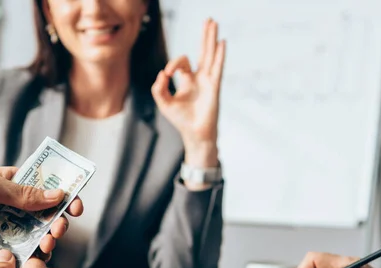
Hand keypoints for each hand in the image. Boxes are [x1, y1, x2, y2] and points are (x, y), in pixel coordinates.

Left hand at [0, 167, 83, 253]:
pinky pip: (17, 251)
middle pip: (45, 215)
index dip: (66, 196)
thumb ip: (22, 193)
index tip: (76, 207)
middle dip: (57, 224)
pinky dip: (27, 257)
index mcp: (14, 183)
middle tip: (57, 233)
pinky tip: (31, 262)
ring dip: (45, 242)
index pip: (47, 187)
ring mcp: (5, 225)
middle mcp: (13, 204)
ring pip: (34, 235)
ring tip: (45, 249)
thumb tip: (57, 195)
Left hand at [152, 18, 225, 169]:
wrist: (194, 134)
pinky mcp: (214, 87)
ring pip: (210, 55)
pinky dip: (219, 55)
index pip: (181, 63)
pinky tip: (222, 42)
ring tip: (213, 23)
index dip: (172, 64)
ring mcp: (208, 81)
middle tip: (208, 19)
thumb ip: (158, 88)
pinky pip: (217, 68)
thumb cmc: (181, 120)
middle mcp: (200, 78)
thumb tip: (162, 73)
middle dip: (204, 36)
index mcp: (188, 80)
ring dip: (211, 39)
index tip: (167, 75)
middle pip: (202, 51)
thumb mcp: (164, 103)